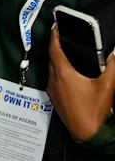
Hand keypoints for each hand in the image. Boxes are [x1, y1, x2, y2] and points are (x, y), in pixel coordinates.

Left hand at [47, 26, 114, 140]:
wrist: (86, 132)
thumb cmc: (93, 111)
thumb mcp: (107, 85)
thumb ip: (111, 66)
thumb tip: (113, 55)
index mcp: (64, 74)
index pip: (54, 50)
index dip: (54, 37)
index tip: (55, 27)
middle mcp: (54, 81)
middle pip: (51, 58)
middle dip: (55, 46)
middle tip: (62, 37)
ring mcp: (52, 90)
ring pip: (51, 69)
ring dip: (56, 59)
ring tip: (65, 51)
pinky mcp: (54, 98)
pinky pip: (52, 79)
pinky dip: (57, 71)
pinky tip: (67, 72)